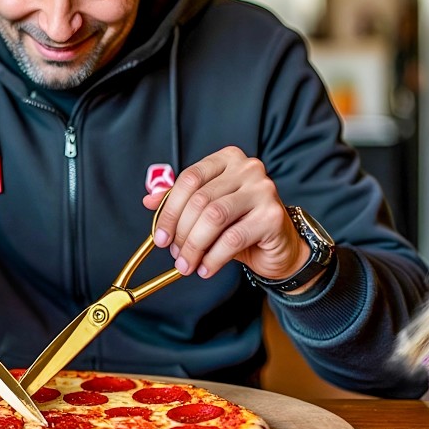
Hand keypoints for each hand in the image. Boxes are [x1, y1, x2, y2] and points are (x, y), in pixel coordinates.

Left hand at [143, 146, 309, 281]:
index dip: (169, 210)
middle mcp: (248, 169)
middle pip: (200, 199)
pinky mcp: (273, 216)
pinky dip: (214, 258)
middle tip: (176, 255)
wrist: (279, 246)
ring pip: (214, 217)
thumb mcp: (208, 210)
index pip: (189, 178)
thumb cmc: (242, 225)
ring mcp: (263, 190)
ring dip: (195, 246)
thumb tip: (149, 201)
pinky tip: (206, 268)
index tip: (160, 236)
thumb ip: (181, 202)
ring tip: (188, 264)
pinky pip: (233, 238)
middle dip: (181, 232)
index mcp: (229, 159)